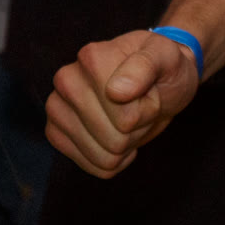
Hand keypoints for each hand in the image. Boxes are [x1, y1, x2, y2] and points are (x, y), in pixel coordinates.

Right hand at [44, 30, 201, 178]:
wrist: (157, 79)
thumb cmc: (163, 66)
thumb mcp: (167, 57)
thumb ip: (145, 66)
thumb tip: (115, 91)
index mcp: (91, 58)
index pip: (127, 117)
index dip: (148, 109)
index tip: (149, 88)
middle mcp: (66, 81)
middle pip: (115, 139)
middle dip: (137, 127)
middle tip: (139, 102)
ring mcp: (57, 109)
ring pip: (105, 157)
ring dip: (127, 143)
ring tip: (129, 115)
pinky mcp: (56, 133)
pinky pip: (95, 167)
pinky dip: (116, 159)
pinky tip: (118, 134)